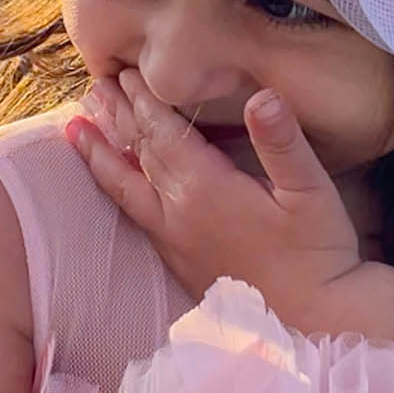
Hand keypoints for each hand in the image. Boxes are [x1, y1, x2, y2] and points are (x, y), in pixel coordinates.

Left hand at [66, 68, 366, 323]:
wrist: (312, 321)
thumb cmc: (317, 255)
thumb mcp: (311, 192)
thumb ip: (283, 142)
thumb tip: (263, 96)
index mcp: (206, 189)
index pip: (163, 133)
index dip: (143, 100)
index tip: (125, 70)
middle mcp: (179, 213)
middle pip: (138, 154)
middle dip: (116, 116)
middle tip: (94, 85)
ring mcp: (174, 241)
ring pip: (126, 188)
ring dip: (102, 154)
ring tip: (76, 128)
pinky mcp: (179, 263)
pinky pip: (136, 216)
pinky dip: (117, 189)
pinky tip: (117, 183)